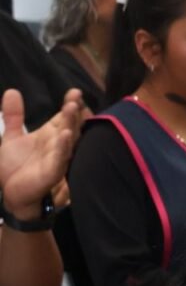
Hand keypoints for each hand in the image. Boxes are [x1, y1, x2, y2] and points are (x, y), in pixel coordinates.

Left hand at [0, 89, 82, 220]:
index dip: (70, 104)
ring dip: (71, 124)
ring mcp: (57, 158)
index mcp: (50, 135)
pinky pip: (60, 158)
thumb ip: (14, 116)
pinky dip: (63, 147)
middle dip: (73, 112)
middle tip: (75, 97)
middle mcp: (58, 145)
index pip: (63, 117)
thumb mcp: (10, 138)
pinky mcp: (53, 172)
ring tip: (71, 108)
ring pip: (68, 139)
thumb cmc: (15, 168)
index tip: (74, 91)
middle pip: (69, 125)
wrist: (11, 195)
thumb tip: (12, 91)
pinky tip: (65, 135)